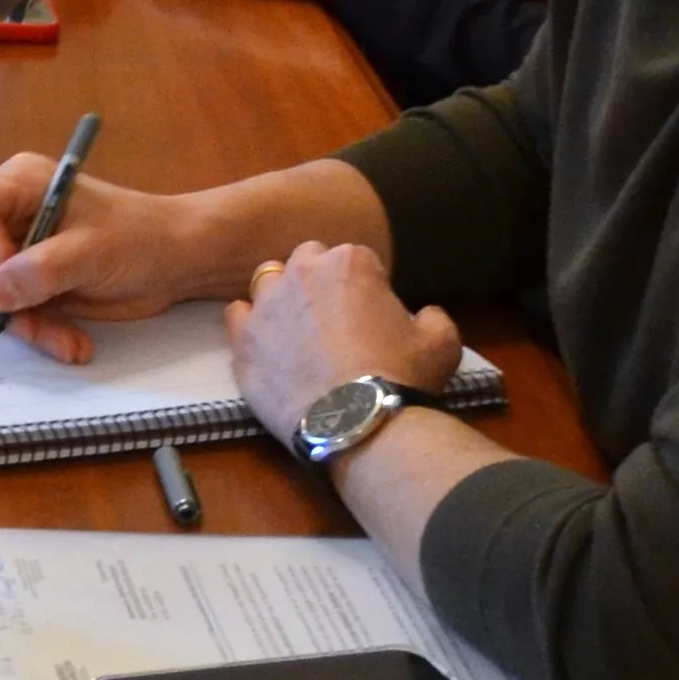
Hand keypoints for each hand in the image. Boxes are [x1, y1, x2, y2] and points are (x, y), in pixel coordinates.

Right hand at [0, 156, 246, 364]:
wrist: (177, 262)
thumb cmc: (141, 238)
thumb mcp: (94, 251)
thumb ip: (42, 269)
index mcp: (18, 185)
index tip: (13, 277)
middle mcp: (8, 214)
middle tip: (31, 328)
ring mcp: (16, 250)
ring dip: (22, 325)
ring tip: (66, 343)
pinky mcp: (28, 283)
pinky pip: (12, 314)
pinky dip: (38, 333)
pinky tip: (72, 344)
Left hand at [224, 242, 462, 446]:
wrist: (357, 422)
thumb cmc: (402, 377)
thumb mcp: (441, 343)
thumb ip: (433, 318)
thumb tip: (426, 315)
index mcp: (350, 262)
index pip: (354, 258)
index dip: (364, 284)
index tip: (369, 311)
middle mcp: (302, 272)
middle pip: (306, 260)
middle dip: (318, 280)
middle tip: (332, 317)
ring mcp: (267, 303)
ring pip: (266, 281)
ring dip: (281, 296)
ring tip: (296, 329)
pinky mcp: (244, 338)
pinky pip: (237, 315)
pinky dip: (251, 325)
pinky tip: (266, 345)